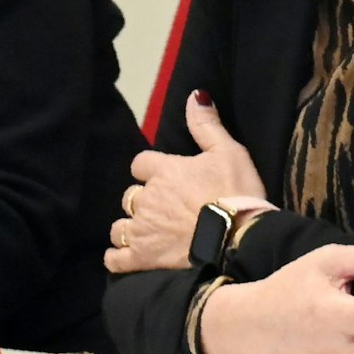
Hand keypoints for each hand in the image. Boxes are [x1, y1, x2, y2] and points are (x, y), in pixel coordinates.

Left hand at [106, 92, 270, 272]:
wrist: (238, 236)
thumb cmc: (236, 191)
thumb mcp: (230, 151)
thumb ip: (206, 125)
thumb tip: (194, 95)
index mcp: (164, 171)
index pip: (140, 164)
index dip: (151, 170)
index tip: (166, 177)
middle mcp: (146, 198)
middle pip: (130, 196)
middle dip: (143, 200)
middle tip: (165, 208)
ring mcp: (140, 230)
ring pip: (119, 226)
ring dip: (130, 227)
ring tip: (149, 233)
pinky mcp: (141, 258)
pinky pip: (115, 258)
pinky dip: (118, 257)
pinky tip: (126, 256)